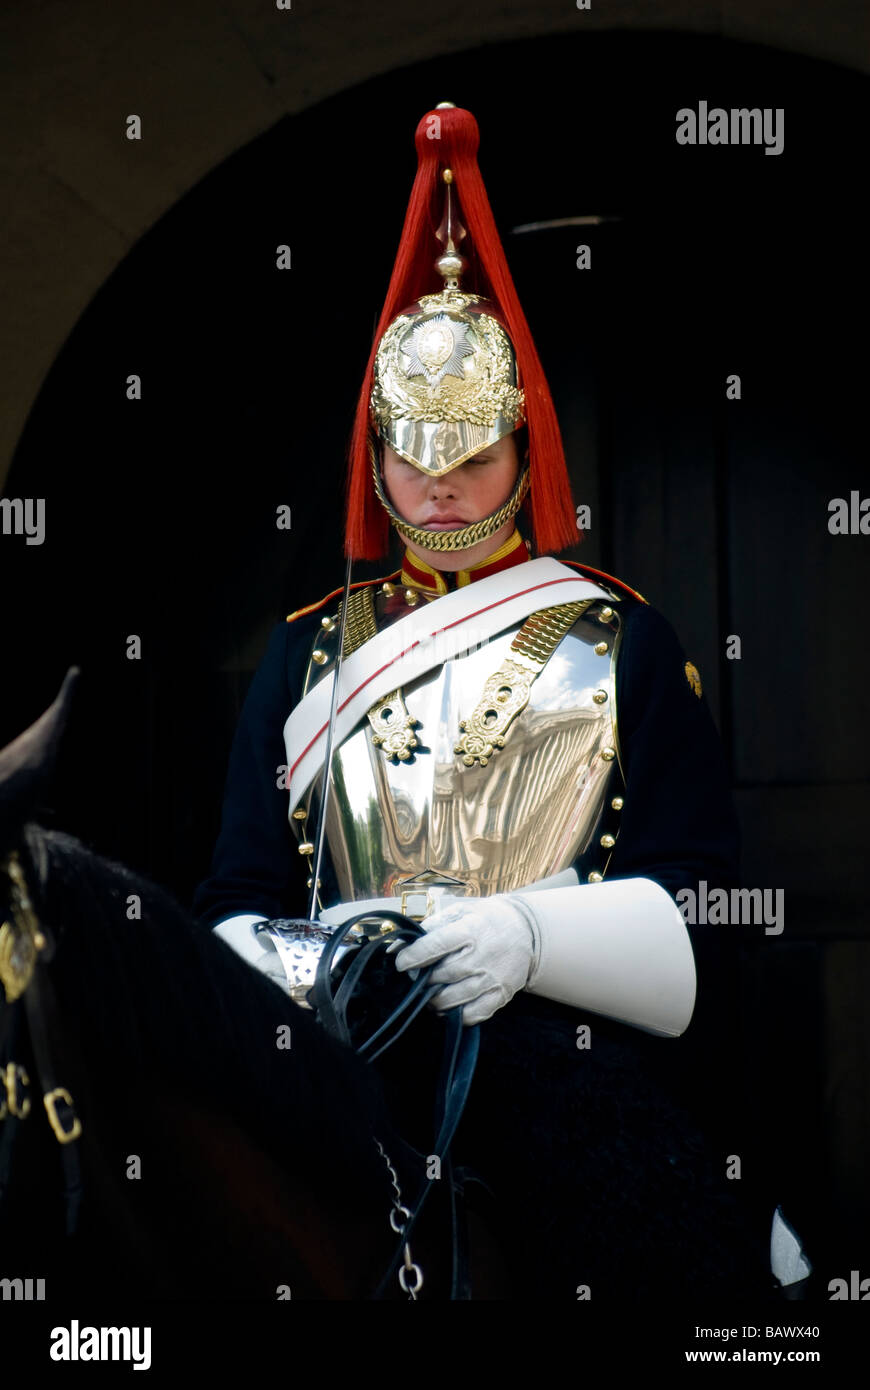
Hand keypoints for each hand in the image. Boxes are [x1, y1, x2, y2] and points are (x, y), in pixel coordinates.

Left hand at [394, 895, 538, 1025]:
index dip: (414, 956)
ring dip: (436, 1000)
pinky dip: (457, 1015)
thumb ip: (430, 928)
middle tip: (417, 978)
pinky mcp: (501, 994)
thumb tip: (398, 946)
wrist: (527, 931)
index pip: (436, 945)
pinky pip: (474, 1014)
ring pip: (455, 998)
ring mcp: (492, 978)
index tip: (401, 963)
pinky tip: (450, 1006)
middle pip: (443, 975)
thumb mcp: (461, 912)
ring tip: (430, 994)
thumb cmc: (487, 920)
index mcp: (470, 930)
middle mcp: (482, 955)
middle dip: (424, 980)